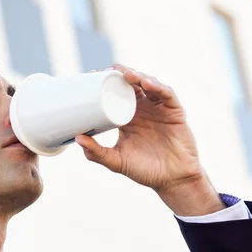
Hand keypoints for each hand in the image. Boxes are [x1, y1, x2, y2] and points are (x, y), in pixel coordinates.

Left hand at [75, 65, 224, 215]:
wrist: (172, 180)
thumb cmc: (144, 170)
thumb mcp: (116, 161)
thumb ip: (96, 153)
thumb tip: (77, 138)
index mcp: (127, 117)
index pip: (115, 93)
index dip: (105, 83)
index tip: (90, 76)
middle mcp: (142, 109)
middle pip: (130, 84)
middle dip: (119, 74)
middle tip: (105, 71)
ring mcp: (158, 108)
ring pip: (148, 84)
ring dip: (136, 76)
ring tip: (124, 74)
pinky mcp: (174, 111)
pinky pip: (166, 94)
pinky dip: (157, 86)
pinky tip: (146, 83)